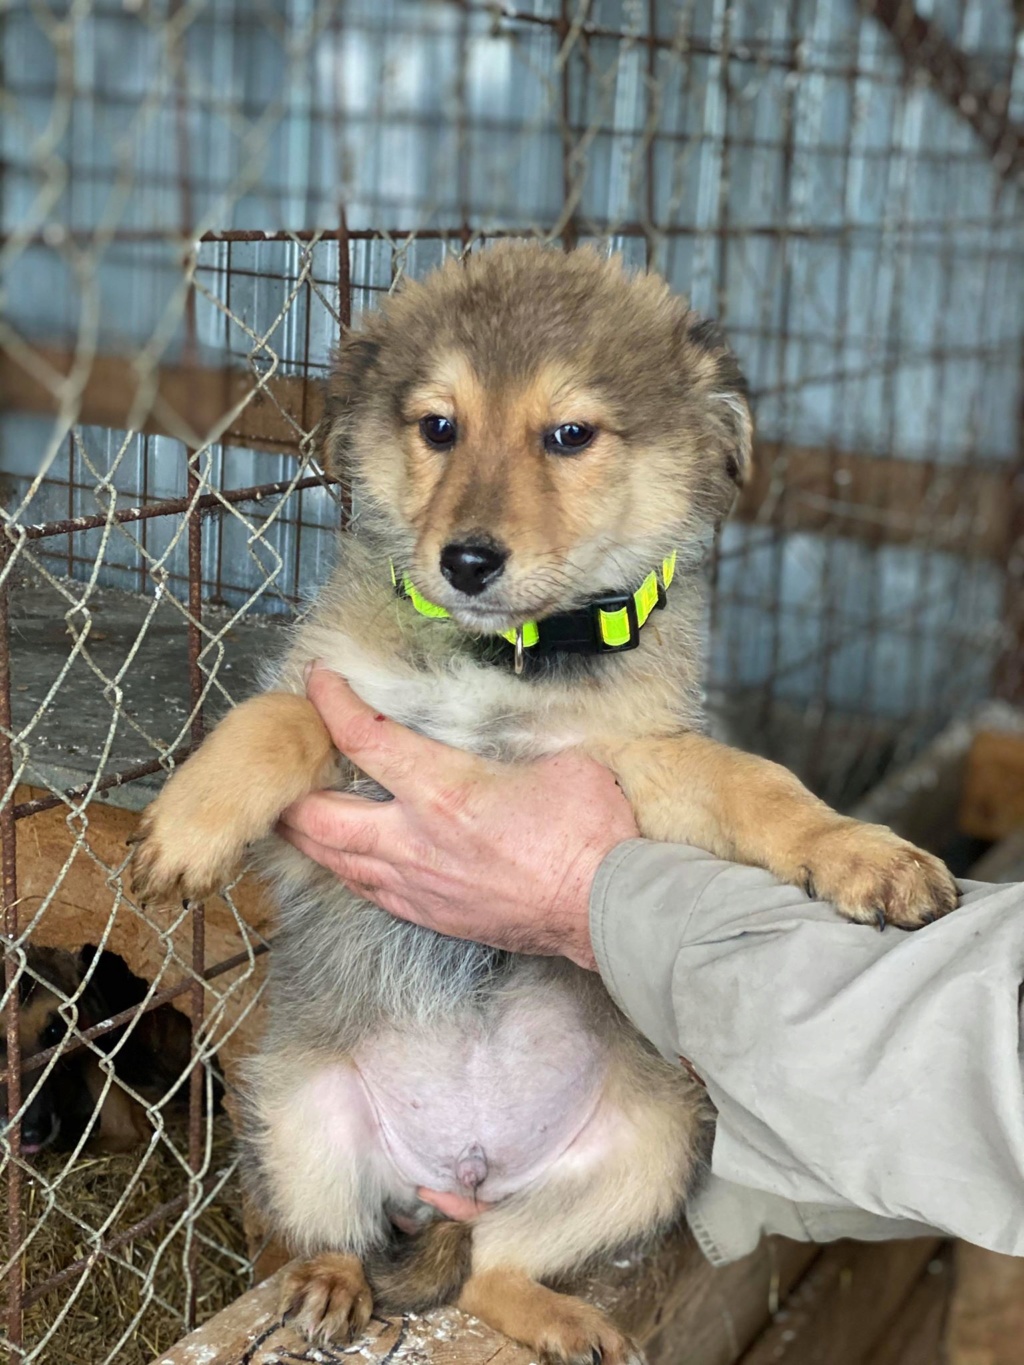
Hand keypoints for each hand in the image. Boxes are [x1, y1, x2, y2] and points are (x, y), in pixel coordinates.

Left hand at [276, 667, 638, 969]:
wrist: (605, 909)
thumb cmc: (589, 833)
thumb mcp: (556, 762)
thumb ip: (514, 749)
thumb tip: (507, 739)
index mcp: (442, 791)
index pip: (363, 739)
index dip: (330, 703)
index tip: (315, 679)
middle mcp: (414, 840)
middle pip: (319, 817)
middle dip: (290, 790)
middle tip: (280, 766)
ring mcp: (417, 884)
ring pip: (335, 861)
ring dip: (306, 835)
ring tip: (290, 815)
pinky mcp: (431, 915)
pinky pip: (367, 889)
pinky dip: (343, 868)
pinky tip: (343, 859)